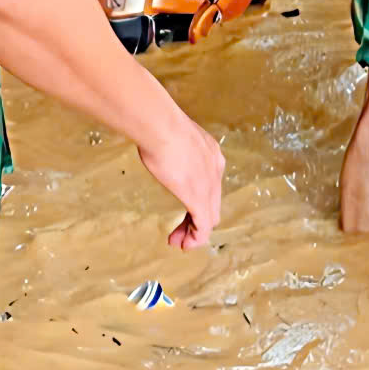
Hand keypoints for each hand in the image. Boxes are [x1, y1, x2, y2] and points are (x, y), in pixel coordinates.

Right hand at [137, 118, 225, 248]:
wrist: (161, 126)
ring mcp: (209, 185)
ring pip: (209, 218)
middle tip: (179, 232)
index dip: (197, 200)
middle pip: (212, 204)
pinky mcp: (199, 198)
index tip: (182, 207)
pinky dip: (196, 238)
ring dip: (194, 233)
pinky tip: (186, 244)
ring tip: (180, 243)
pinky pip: (204, 226)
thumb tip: (153, 140)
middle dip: (195, 219)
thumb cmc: (158, 125)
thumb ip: (168, 143)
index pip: (210, 184)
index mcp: (211, 154)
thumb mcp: (169, 134)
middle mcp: (215, 170)